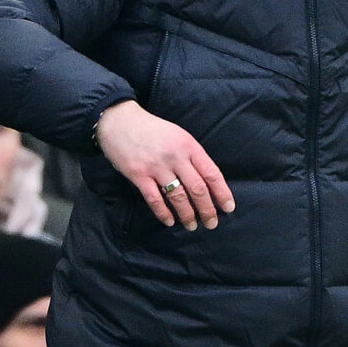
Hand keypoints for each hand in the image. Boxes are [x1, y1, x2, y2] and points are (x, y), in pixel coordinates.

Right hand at [98, 100, 232, 230]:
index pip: (211, 173)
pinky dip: (163, 213)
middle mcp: (175, 157)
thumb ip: (191, 155)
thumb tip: (205, 181)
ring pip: (178, 196)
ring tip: (192, 226)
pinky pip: (154, 199)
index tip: (228, 208)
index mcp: (188, 146)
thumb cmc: (151, 129)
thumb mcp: (178, 135)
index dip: (222, 192)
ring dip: (187, 214)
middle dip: (207, 209)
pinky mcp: (139, 174)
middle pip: (197, 188)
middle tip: (211, 223)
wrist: (120, 121)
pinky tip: (169, 221)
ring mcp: (156, 166)